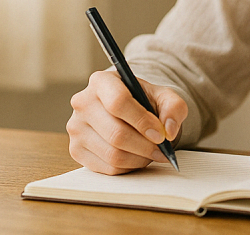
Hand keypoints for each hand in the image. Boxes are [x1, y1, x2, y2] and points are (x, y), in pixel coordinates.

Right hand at [67, 70, 187, 174]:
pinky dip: (128, 167)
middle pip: (116, 134)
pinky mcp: (76, 150)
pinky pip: (107, 168)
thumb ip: (174, 107)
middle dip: (145, 146)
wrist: (128, 109)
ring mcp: (76, 128)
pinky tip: (137, 157)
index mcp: (101, 81)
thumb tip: (169, 130)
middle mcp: (82, 103)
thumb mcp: (164, 96)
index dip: (142, 121)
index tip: (161, 134)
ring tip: (152, 153)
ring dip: (139, 159)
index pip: (118, 102)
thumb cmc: (144, 100)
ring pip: (112, 154)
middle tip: (162, 149)